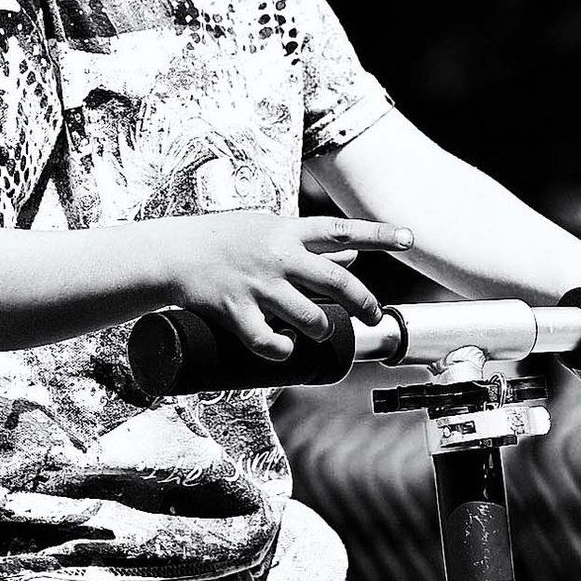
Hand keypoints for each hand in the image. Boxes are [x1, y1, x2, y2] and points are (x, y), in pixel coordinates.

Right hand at [156, 214, 410, 360]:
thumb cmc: (221, 239)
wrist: (171, 253)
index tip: (409, 238)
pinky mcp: (236, 311)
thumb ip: (309, 242)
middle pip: (338, 281)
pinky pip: (269, 342)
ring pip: (310, 317)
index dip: (379, 235)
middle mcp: (278, 257)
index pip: (342, 230)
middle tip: (372, 316)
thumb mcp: (268, 229)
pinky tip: (284, 349)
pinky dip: (282, 351)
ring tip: (317, 332)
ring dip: (321, 330)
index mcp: (287, 232)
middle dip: (364, 303)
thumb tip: (352, 252)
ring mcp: (258, 286)